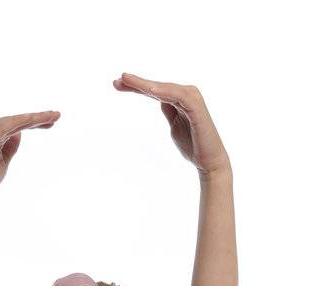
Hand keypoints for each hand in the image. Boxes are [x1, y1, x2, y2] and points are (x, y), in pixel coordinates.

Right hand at [0, 110, 60, 204]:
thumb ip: (10, 147)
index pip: (19, 125)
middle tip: (57, 115)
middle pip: (18, 120)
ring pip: (14, 121)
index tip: (53, 121)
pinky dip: (17, 123)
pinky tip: (30, 120)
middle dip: (38, 118)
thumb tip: (20, 133)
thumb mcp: (4, 162)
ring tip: (49, 117)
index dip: (36, 122)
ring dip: (32, 118)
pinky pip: (3, 128)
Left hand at [112, 74, 229, 177]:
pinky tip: (150, 90)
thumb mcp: (174, 126)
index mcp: (180, 98)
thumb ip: (168, 110)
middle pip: (157, 86)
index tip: (117, 85)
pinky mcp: (197, 108)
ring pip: (165, 88)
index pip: (154, 90)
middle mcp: (187, 94)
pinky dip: (164, 92)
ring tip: (127, 80)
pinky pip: (179, 96)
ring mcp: (192, 99)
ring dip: (146, 84)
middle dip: (137, 83)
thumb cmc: (193, 145)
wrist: (209, 163)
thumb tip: (158, 98)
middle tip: (117, 80)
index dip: (136, 86)